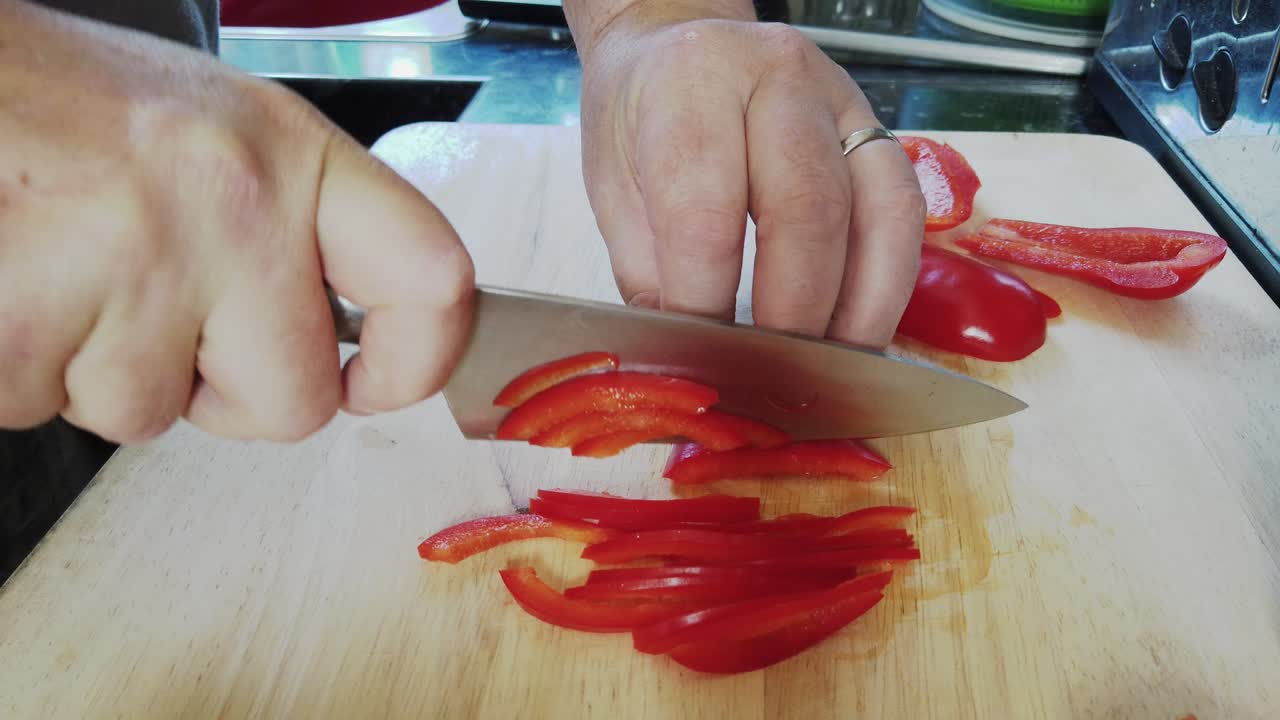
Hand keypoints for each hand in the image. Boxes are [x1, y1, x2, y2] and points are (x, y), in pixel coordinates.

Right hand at [0, 2, 474, 442]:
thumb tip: (338, 338)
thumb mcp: (205, 134)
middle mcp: (232, 204)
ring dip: (99, 368)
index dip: (417, 356)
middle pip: (293, 401)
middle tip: (152, 315)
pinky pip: (46, 409)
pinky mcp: (30, 318)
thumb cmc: (53, 105)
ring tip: (59, 266)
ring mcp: (135, 263)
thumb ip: (284, 223)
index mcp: (288, 152)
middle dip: (221, 392)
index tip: (378, 383)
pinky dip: (21, 369)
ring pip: (153, 416)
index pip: (428, 278)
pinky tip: (14, 283)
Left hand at [570, 2, 924, 346]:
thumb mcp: (613, 189)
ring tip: (833, 366)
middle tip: (775, 375)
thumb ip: (651, 276)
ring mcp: (841, 98)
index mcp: (693, 84)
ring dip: (861, 307)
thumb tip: (686, 364)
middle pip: (807, 211)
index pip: (706, 211)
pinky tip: (862, 325)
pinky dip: (890, 280)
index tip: (704, 359)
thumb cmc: (640, 117)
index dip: (707, 300)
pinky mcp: (878, 127)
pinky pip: (906, 211)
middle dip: (795, 313)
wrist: (678, 41)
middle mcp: (777, 77)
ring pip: (879, 212)